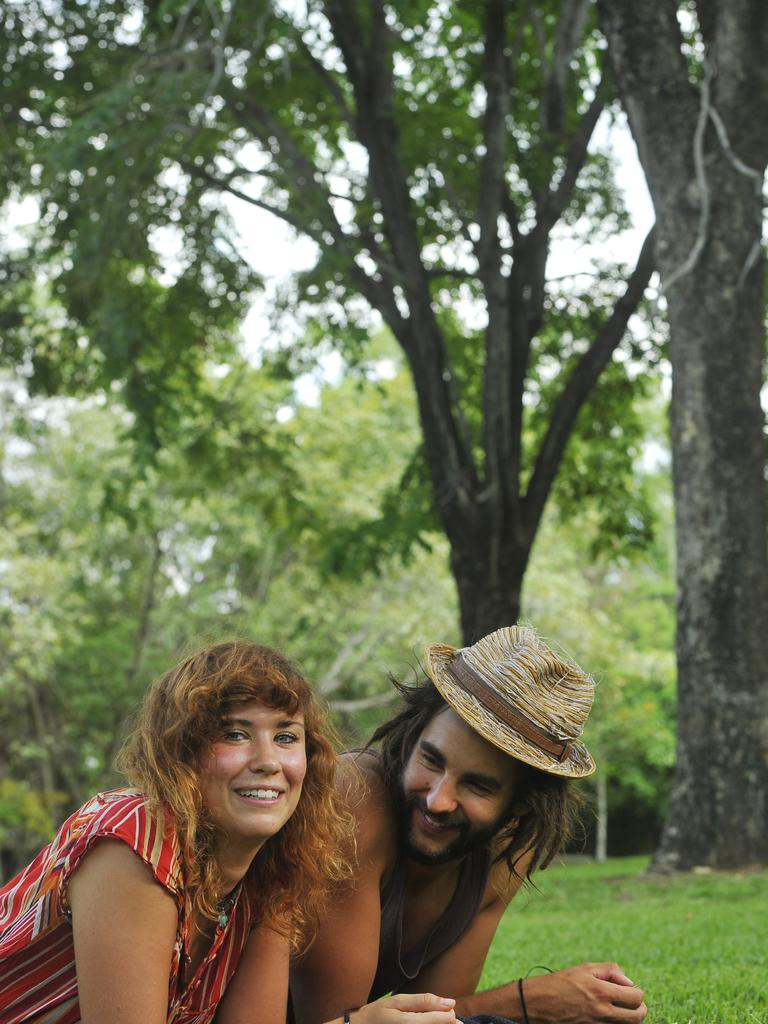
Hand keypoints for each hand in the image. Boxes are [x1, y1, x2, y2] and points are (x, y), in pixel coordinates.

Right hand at [345, 993, 456, 1023]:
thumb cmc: (377, 1015)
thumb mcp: (397, 1001)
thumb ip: (424, 1001)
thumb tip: (450, 1002)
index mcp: (410, 1023)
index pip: (444, 1020)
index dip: (449, 1014)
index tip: (445, 1009)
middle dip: (444, 1022)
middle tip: (435, 1015)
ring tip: (425, 1019)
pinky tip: (421, 1023)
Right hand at [523, 963, 646, 1022]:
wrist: (539, 1003)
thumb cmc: (561, 983)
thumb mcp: (585, 968)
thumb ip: (610, 971)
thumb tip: (629, 982)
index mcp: (601, 991)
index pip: (636, 997)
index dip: (636, 992)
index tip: (628, 990)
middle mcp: (602, 1011)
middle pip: (638, 1016)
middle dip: (638, 1008)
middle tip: (630, 1001)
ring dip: (628, 1017)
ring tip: (618, 1008)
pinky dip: (616, 1023)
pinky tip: (608, 1015)